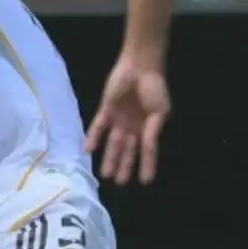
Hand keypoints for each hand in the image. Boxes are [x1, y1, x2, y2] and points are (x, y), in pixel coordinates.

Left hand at [85, 54, 170, 184]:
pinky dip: (93, 138)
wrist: (140, 66)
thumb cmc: (154, 88)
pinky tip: (88, 150)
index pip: (147, 151)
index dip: (147, 165)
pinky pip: (98, 126)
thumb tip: (149, 148)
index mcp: (149, 127)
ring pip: (112, 142)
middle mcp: (133, 126)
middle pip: (127, 150)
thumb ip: (152, 132)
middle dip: (123, 165)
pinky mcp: (107, 110)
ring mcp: (119, 118)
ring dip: (109, 157)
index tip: (145, 181)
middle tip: (119, 182)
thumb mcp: (159, 112)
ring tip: (104, 174)